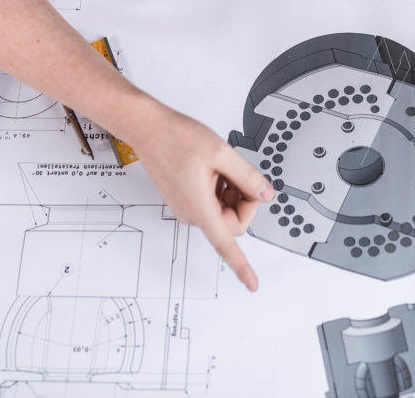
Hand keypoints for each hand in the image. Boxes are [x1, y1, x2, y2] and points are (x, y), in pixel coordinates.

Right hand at [130, 104, 274, 290]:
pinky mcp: (187, 200)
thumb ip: (247, 177)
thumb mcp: (221, 153)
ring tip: (221, 166)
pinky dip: (222, 188)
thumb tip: (266, 194)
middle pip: (233, 223)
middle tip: (242, 175)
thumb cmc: (177, 138)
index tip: (252, 284)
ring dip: (232, 192)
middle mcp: (192, 213)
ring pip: (224, 211)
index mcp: (200, 207)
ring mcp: (188, 208)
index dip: (241, 266)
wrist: (148, 129)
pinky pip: (214, 203)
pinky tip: (214, 169)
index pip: (225, 244)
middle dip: (244, 202)